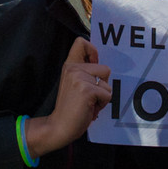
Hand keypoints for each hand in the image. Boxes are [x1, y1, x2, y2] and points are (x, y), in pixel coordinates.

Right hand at [24, 38, 111, 158]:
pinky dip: (102, 105)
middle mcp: (73, 68)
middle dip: (103, 85)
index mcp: (70, 65)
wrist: (59, 126)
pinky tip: (89, 108)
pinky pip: (107, 95)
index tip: (93, 64)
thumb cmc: (71, 108)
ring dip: (102, 97)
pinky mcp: (87, 90)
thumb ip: (84, 72)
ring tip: (88, 103)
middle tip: (88, 96)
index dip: (93, 51)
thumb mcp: (74, 84)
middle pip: (105, 68)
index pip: (81, 42)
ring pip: (108, 84)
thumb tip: (103, 69)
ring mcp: (80, 78)